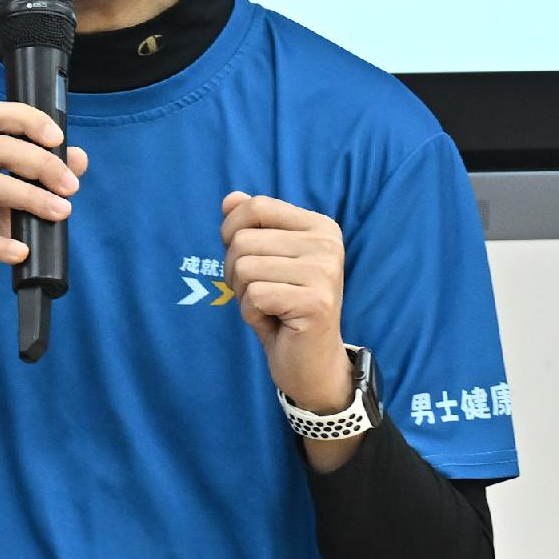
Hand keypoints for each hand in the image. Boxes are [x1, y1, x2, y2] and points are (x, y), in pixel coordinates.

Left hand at [219, 192, 353, 415]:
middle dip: (234, 271)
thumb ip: (250, 226)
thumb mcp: (264, 259)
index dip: (232, 232)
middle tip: (260, 292)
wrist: (310, 359)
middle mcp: (328, 244)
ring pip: (243, 267)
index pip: (256, 206)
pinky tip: (274, 321)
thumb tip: (230, 198)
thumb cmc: (282, 306)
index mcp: (320, 227)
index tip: (245, 257)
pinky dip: (251, 313)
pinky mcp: (315, 302)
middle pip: (242, 240)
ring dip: (242, 293)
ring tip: (268, 305)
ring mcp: (325, 272)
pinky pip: (253, 296)